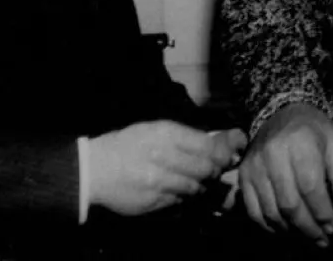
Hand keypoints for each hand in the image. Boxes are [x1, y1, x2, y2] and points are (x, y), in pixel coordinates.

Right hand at [88, 120, 244, 215]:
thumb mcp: (156, 129)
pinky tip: (181, 188)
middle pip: (207, 168)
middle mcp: (164, 158)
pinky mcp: (154, 202)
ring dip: (203, 183)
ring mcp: (159, 182)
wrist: (95, 169)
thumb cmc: (128, 145)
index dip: (228, 147)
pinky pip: (181, 200)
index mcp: (166, 135)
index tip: (238, 146)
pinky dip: (186, 195)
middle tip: (219, 166)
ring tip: (200, 178)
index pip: (209, 144)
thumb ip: (185, 136)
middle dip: (218, 167)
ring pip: (197, 186)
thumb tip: (216, 142)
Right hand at [239, 102, 332, 247]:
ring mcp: (255, 165)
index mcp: (301, 142)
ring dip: (291, 231)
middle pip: (290, 203)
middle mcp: (273, 153)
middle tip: (323, 239)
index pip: (311, 187)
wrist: (281, 113)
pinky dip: (270, 226)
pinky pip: (254, 211)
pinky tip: (287, 230)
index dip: (323, 212)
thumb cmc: (315, 132)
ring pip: (271, 211)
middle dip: (309, 228)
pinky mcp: (243, 175)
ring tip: (308, 237)